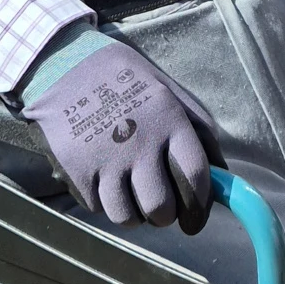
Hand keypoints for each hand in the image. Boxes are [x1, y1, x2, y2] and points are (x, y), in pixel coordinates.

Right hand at [22, 35, 213, 229]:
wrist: (60, 63)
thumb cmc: (122, 78)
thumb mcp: (168, 91)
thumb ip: (199, 131)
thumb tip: (224, 176)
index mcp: (168, 120)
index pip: (194, 178)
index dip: (199, 209)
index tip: (194, 221)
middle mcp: (138, 143)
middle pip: (160, 208)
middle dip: (164, 215)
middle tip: (158, 206)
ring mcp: (104, 158)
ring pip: (127, 217)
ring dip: (133, 214)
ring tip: (130, 196)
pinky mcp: (76, 169)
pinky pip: (97, 208)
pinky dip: (103, 202)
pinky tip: (103, 179)